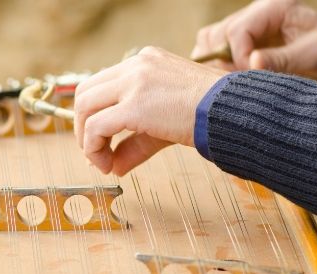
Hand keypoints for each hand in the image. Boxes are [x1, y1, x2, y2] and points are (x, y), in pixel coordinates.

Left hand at [74, 46, 226, 175]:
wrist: (234, 113)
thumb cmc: (209, 117)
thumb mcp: (164, 125)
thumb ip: (135, 143)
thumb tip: (112, 167)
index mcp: (145, 62)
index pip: (102, 85)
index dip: (93, 115)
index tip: (100, 143)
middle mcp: (136, 65)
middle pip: (85, 93)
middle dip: (83, 127)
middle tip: (96, 154)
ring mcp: (134, 81)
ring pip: (84, 107)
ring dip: (86, 140)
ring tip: (102, 163)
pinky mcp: (134, 104)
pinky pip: (96, 127)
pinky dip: (93, 148)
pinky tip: (108, 165)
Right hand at [191, 0, 316, 80]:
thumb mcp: (315, 53)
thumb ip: (283, 58)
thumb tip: (252, 62)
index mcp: (274, 8)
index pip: (237, 30)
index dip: (238, 57)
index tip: (251, 75)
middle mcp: (254, 13)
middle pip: (216, 34)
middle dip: (225, 61)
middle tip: (242, 79)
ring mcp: (245, 26)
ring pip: (207, 40)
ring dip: (215, 62)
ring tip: (235, 78)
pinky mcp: (239, 41)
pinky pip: (210, 49)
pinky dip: (213, 64)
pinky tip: (230, 76)